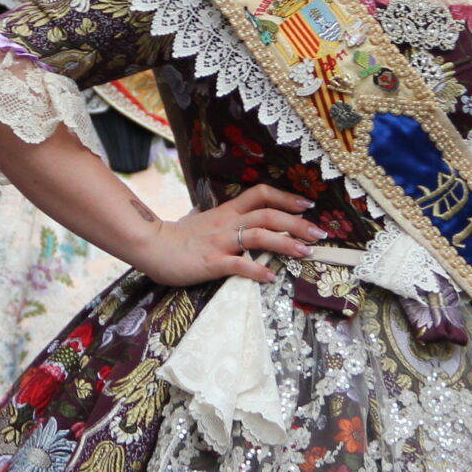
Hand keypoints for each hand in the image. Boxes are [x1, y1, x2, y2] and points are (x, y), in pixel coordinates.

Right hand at [130, 183, 326, 286]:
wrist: (151, 246)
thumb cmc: (176, 236)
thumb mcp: (199, 220)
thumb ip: (213, 216)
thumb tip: (208, 212)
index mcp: (227, 212)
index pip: (261, 195)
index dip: (286, 197)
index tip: (308, 204)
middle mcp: (228, 223)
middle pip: (268, 215)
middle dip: (297, 223)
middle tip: (319, 233)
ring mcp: (221, 243)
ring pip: (259, 236)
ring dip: (285, 243)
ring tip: (306, 252)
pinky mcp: (212, 263)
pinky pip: (239, 265)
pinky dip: (257, 271)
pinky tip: (272, 277)